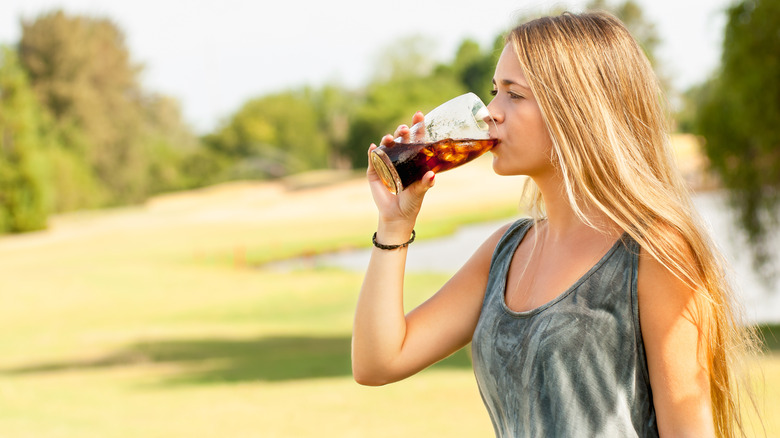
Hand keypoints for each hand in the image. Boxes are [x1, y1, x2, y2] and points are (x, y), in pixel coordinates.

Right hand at [367, 111, 434, 233]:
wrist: (396, 216)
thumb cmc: (411, 202)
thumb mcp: (420, 191)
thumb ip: (425, 183)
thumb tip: (432, 175)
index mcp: (413, 160)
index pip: (416, 140)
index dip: (417, 127)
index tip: (419, 114)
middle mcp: (399, 158)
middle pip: (401, 140)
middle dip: (402, 132)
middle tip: (405, 128)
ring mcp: (386, 164)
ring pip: (386, 147)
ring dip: (388, 140)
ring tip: (390, 138)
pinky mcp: (374, 172)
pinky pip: (372, 159)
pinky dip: (372, 152)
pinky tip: (373, 147)